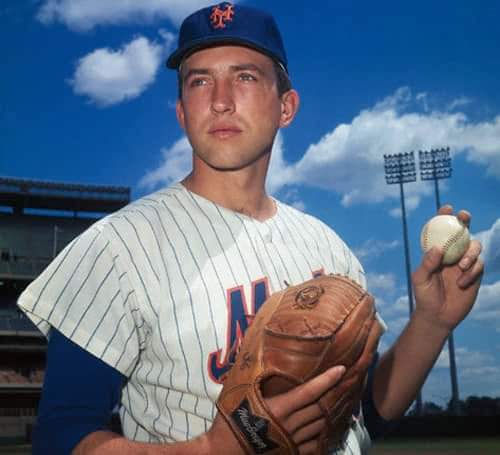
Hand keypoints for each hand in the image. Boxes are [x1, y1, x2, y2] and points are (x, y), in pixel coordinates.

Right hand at [207, 366, 345, 454]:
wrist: (223, 451)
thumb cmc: (231, 419)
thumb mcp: (241, 394)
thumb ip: (256, 379)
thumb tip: (256, 355)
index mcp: (279, 407)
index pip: (310, 391)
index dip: (327, 380)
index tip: (341, 369)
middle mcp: (290, 424)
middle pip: (320, 407)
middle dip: (335, 393)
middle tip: (347, 381)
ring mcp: (293, 441)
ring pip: (320, 425)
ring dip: (331, 413)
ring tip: (341, 401)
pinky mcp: (292, 453)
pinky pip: (315, 444)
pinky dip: (324, 434)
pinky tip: (329, 427)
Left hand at [412, 205, 483, 331]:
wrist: (439, 316)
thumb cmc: (424, 296)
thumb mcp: (420, 279)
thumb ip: (427, 263)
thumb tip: (437, 247)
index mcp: (436, 251)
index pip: (440, 230)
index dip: (444, 216)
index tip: (447, 208)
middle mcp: (451, 254)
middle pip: (462, 232)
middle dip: (464, 220)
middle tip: (463, 217)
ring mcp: (464, 263)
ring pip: (474, 246)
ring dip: (470, 253)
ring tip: (461, 266)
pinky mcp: (475, 275)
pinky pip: (479, 265)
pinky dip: (472, 271)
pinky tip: (461, 283)